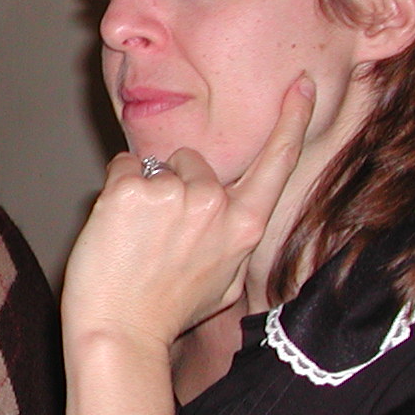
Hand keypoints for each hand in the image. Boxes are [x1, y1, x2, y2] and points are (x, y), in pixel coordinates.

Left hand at [62, 77, 313, 353]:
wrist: (120, 331)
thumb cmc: (168, 312)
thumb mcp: (224, 284)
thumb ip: (233, 241)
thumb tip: (231, 216)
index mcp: (244, 226)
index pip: (276, 163)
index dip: (292, 120)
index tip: (302, 83)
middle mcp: (215, 204)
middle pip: (191, 161)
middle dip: (172, 184)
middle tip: (155, 237)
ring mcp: (175, 194)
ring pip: (153, 165)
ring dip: (141, 189)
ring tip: (135, 239)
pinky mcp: (132, 191)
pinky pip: (121, 168)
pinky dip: (112, 192)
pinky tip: (115, 229)